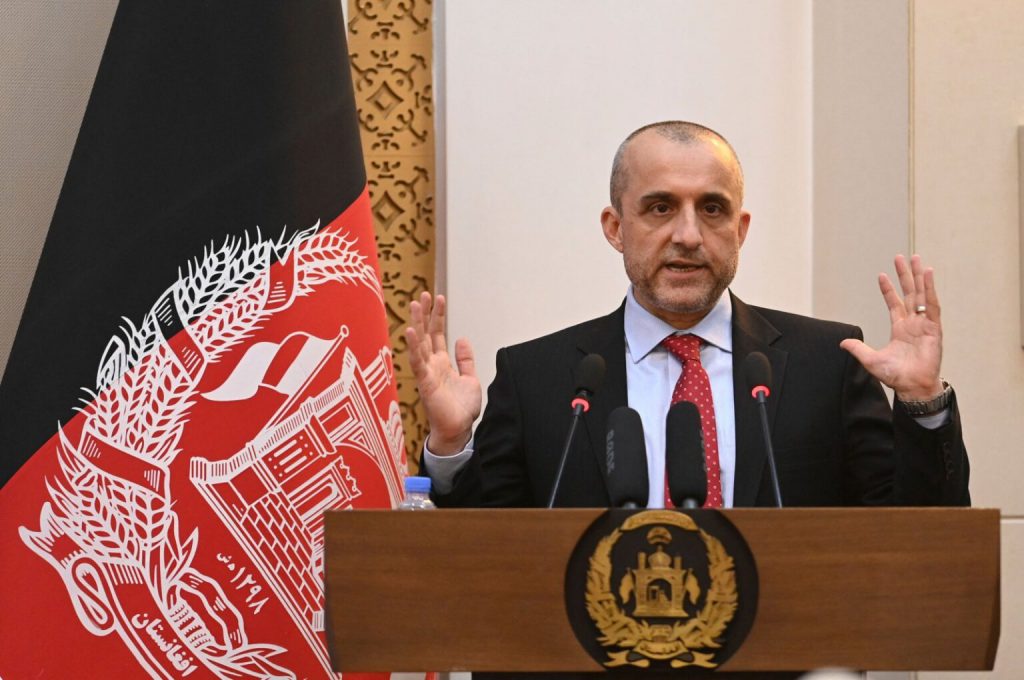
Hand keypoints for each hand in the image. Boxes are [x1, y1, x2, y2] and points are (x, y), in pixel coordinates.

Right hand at [405, 292, 481, 454]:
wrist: (459, 430)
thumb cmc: (461, 409)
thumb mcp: (470, 379)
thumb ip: (466, 360)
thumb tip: (461, 339)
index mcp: (442, 363)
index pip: (438, 334)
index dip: (438, 316)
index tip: (438, 297)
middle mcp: (432, 365)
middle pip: (426, 334)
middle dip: (425, 314)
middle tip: (422, 294)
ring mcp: (427, 373)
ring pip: (419, 344)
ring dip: (417, 324)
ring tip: (415, 305)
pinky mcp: (425, 383)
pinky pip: (417, 362)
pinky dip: (413, 347)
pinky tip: (410, 332)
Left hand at [839, 254, 944, 400]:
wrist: (912, 387)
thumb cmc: (896, 376)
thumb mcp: (871, 360)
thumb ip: (858, 349)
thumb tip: (842, 342)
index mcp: (900, 328)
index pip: (894, 303)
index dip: (888, 289)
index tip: (881, 274)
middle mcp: (913, 323)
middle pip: (909, 293)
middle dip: (905, 275)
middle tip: (901, 257)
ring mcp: (925, 324)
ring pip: (922, 295)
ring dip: (919, 277)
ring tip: (917, 259)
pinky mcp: (935, 328)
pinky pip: (933, 305)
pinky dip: (931, 289)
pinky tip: (928, 274)